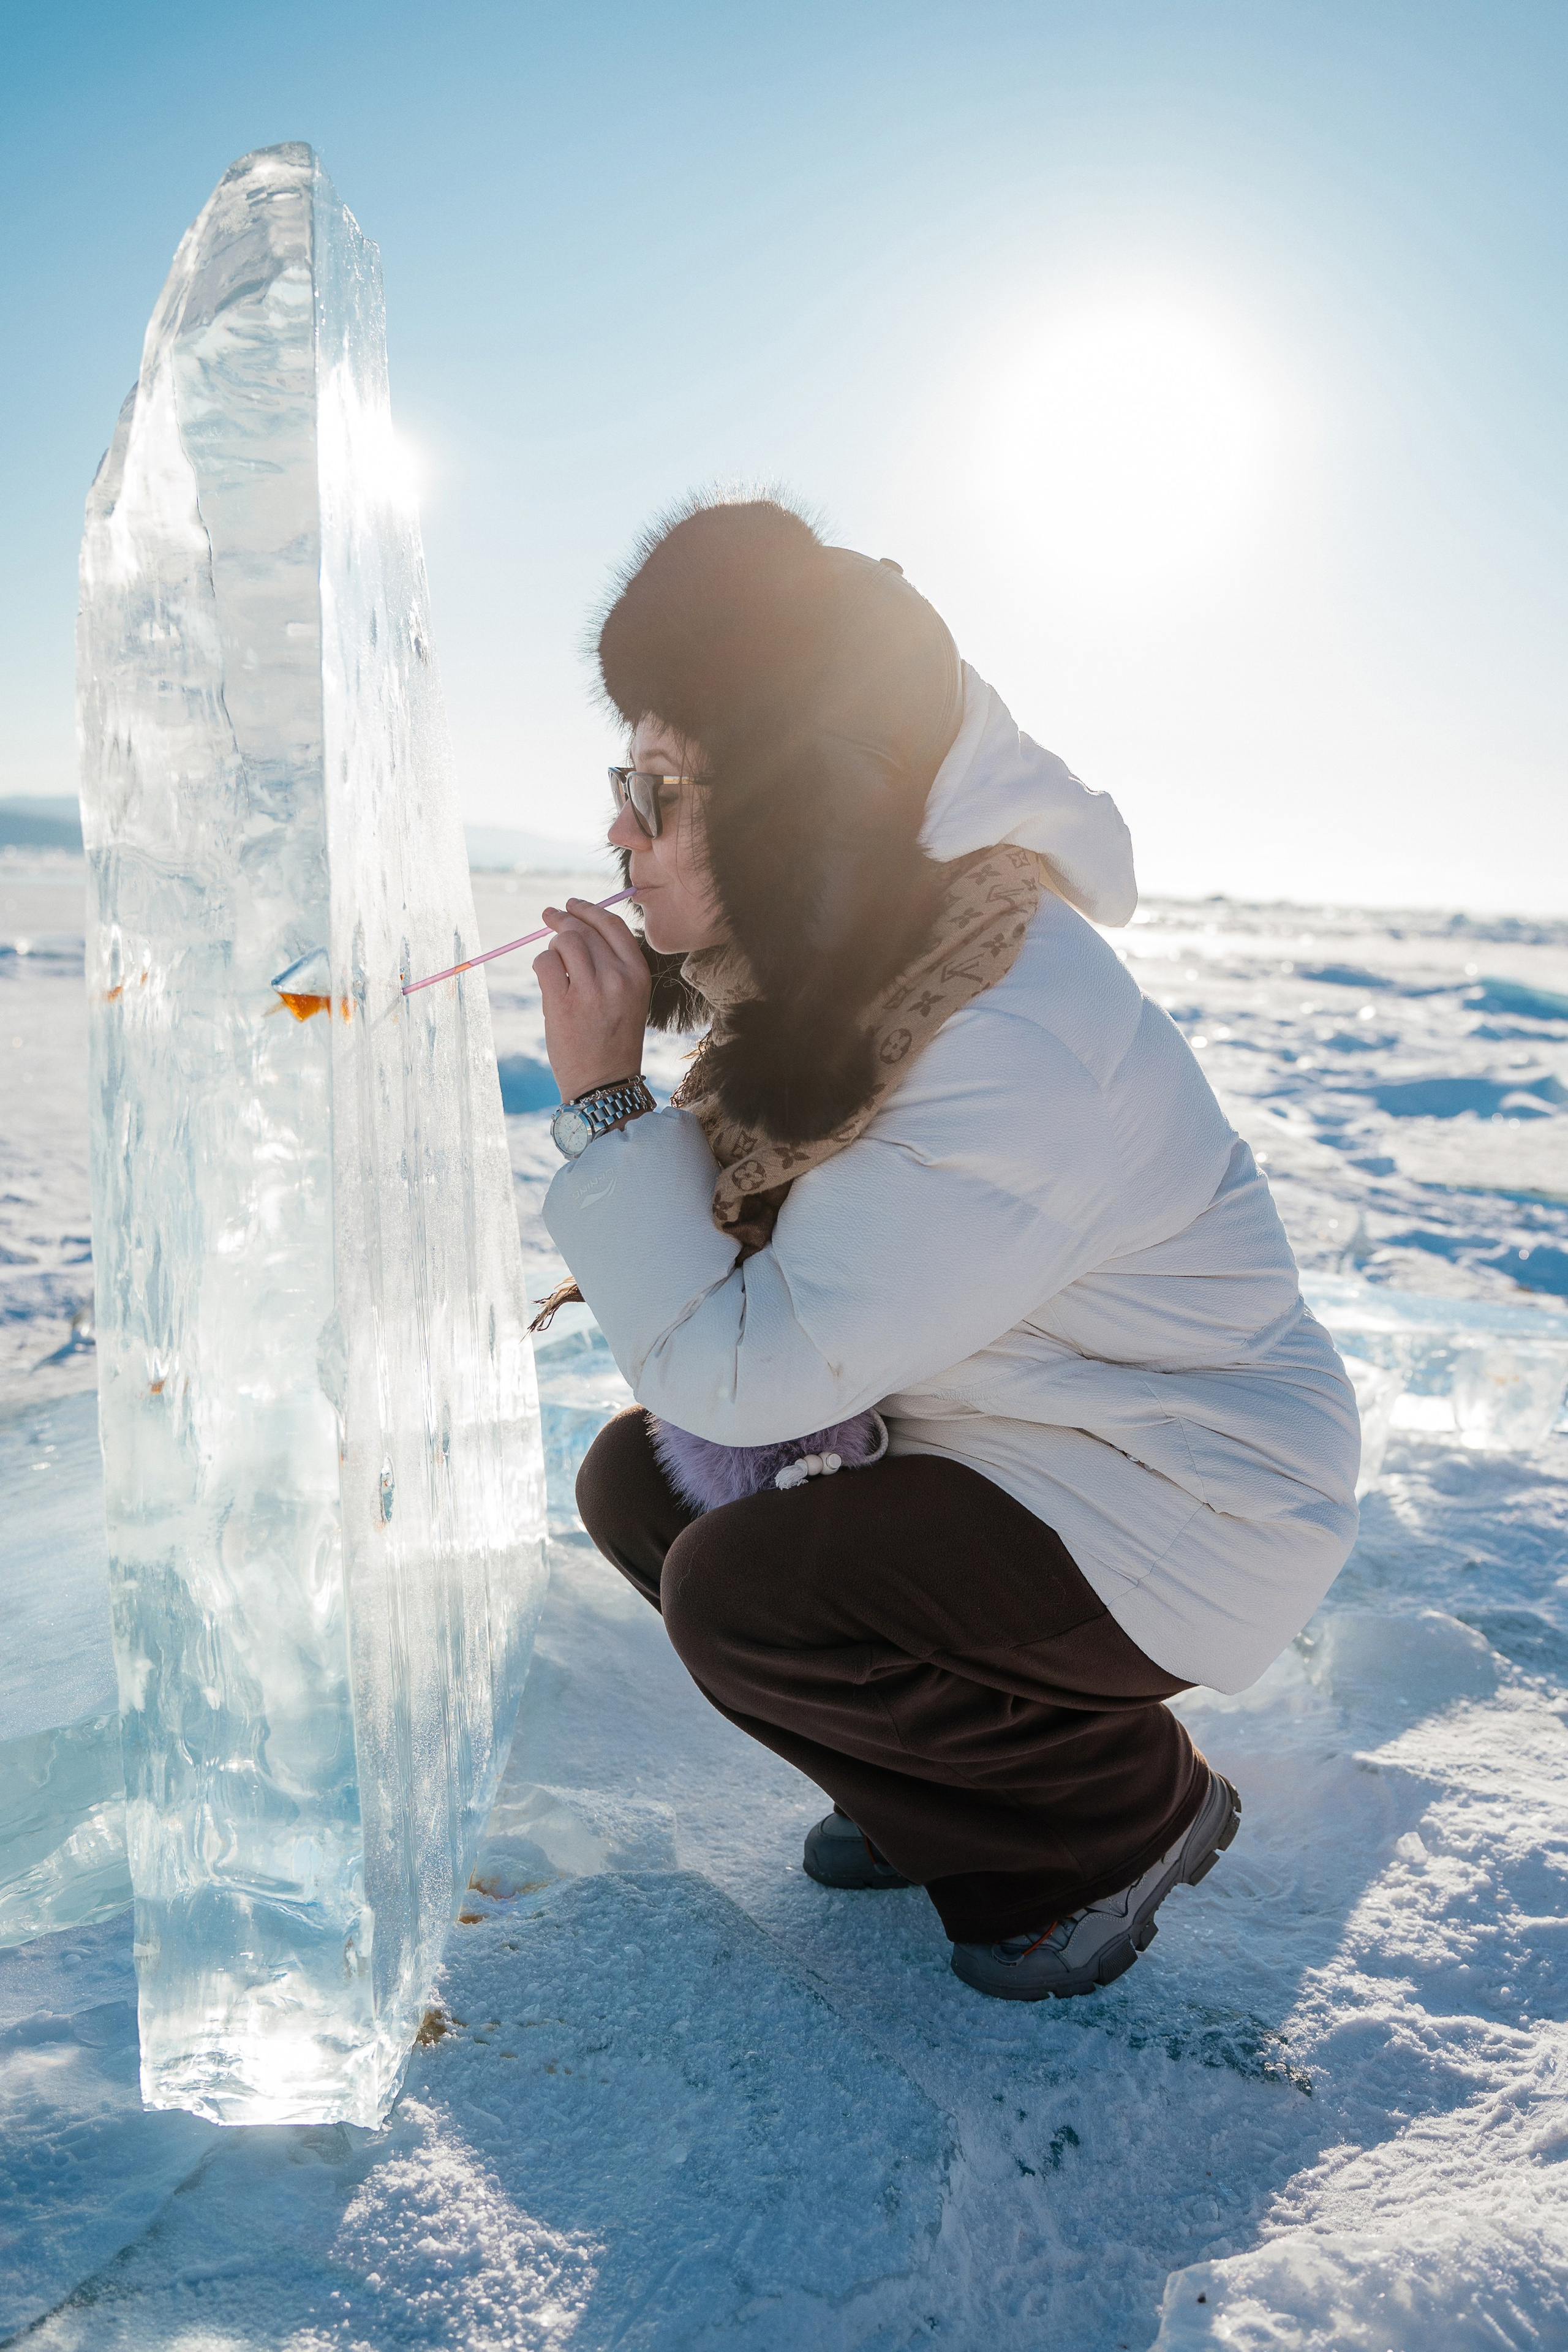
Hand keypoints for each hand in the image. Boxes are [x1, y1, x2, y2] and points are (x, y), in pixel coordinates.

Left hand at [533, 898, 652, 1102]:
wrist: (604, 1083)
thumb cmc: (613, 1040)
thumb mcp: (628, 997)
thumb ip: (612, 964)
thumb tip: (578, 926)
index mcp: (637, 974)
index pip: (611, 925)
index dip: (588, 909)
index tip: (572, 903)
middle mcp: (617, 978)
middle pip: (583, 930)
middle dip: (562, 920)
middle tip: (549, 916)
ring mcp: (590, 990)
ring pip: (563, 942)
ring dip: (552, 945)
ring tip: (553, 959)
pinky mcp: (563, 1003)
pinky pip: (544, 963)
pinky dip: (541, 964)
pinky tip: (547, 977)